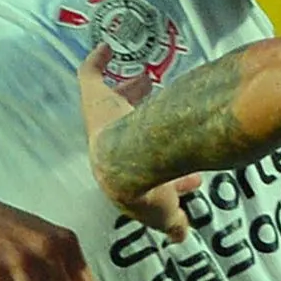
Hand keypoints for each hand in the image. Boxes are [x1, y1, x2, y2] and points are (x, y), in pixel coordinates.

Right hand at [78, 43, 200, 238]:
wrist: (128, 162)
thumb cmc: (145, 186)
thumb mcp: (165, 211)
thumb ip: (173, 222)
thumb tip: (180, 232)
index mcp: (123, 175)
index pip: (145, 171)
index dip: (167, 173)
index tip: (192, 173)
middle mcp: (111, 145)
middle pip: (127, 130)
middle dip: (144, 123)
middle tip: (163, 112)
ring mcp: (103, 120)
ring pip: (114, 102)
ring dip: (129, 92)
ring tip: (146, 78)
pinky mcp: (95, 99)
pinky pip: (88, 75)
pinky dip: (95, 61)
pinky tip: (107, 48)